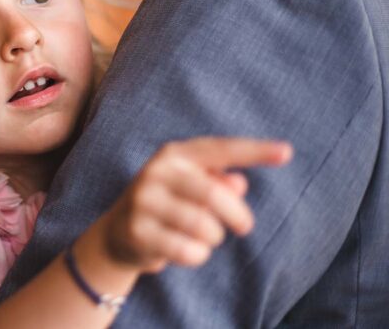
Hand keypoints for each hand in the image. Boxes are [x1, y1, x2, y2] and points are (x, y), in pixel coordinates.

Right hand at [103, 137, 291, 271]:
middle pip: (213, 194)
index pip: (220, 150)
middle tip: (245, 228)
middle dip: (237, 216)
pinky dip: (198, 256)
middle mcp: (156, 171)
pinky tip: (189, 251)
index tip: (287, 151)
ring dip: (213, 239)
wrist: (117, 233)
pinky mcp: (136, 230)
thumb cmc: (169, 206)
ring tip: (205, 238)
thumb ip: (219, 182)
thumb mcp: (193, 188)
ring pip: (202, 226)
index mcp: (174, 154)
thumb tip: (237, 183)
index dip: (254, 151)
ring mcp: (143, 200)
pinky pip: (187, 250)